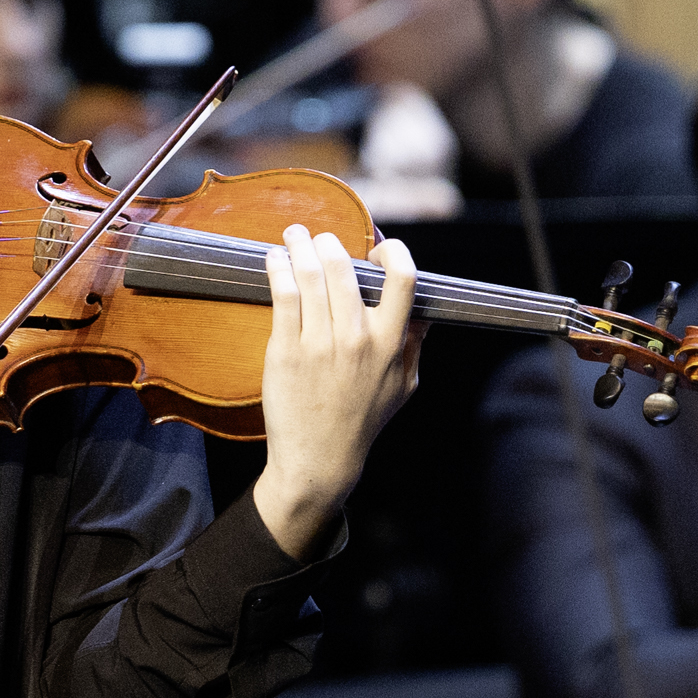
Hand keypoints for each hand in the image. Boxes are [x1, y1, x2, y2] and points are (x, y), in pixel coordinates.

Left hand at [249, 224, 425, 559]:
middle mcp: (357, 339)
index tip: (376, 248)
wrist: (319, 460)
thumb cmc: (361, 423)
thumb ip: (413, 347)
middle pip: (346, 269)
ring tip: (294, 236)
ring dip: (301, 246)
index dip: (392, 253)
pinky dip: (278, 269)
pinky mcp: (287, 350)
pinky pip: (284, 296)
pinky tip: (275, 260)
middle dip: (329, 242)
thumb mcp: (404, 387)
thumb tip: (422, 315)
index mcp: (390, 343)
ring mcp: (321, 344)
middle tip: (319, 237)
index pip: (403, 280)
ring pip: (312, 276)